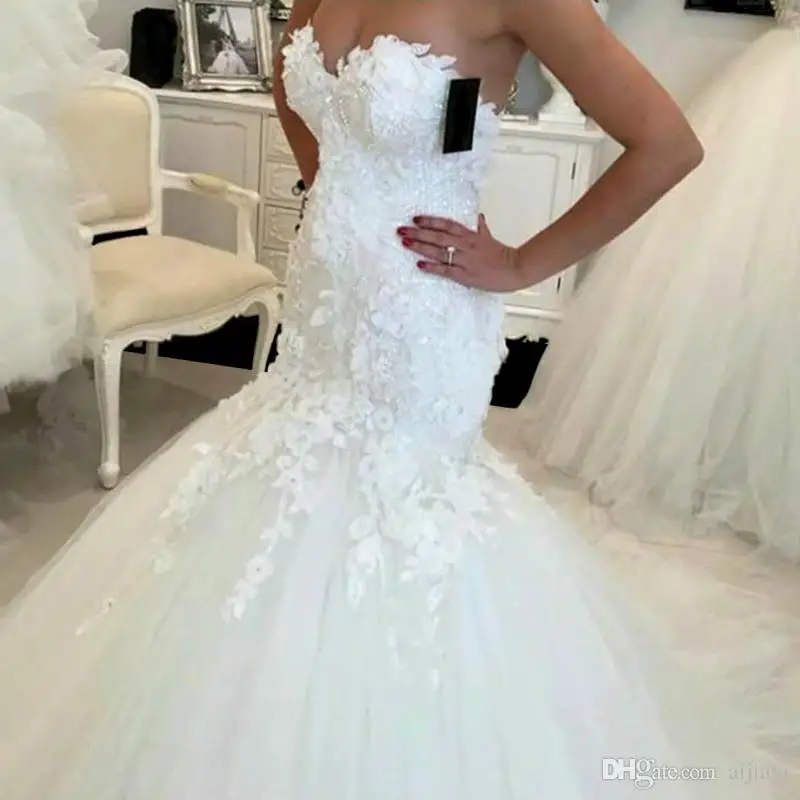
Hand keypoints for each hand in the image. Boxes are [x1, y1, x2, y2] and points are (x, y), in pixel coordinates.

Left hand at [397, 214, 526, 291]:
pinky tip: (420, 265)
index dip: (430, 221)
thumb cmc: (501, 254)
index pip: (446, 225)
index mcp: (470, 235)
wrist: (515, 269)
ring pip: (439, 251)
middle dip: (418, 233)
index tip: (415, 219)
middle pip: (438, 236)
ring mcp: (465, 260)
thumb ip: (481, 228)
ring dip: (421, 247)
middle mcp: (465, 245)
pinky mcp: (465, 275)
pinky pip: (446, 270)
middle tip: (401, 230)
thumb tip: (479, 217)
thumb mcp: (489, 238)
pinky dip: (432, 267)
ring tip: (406, 243)